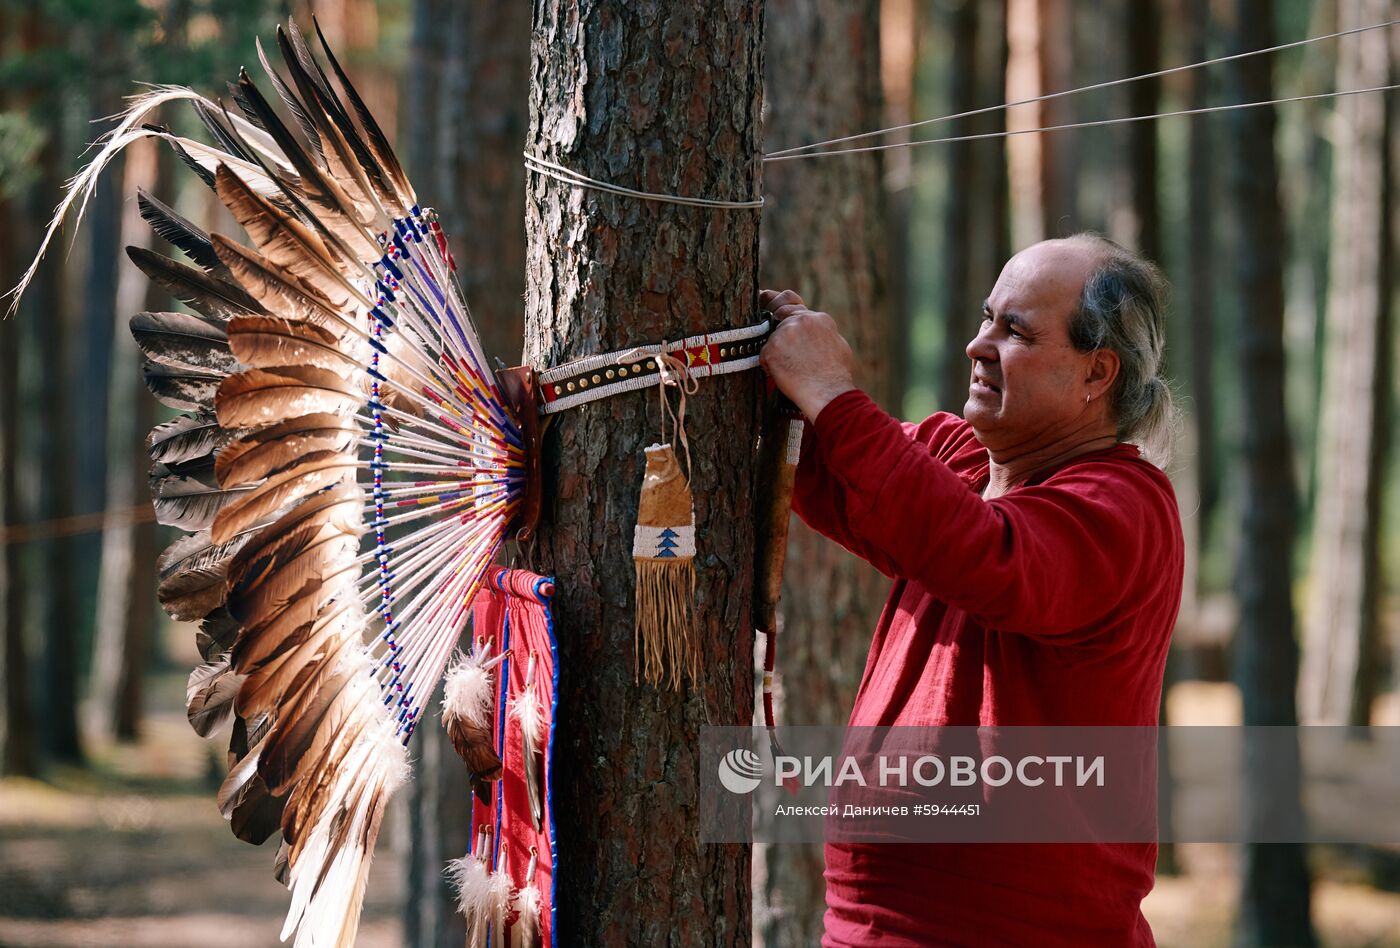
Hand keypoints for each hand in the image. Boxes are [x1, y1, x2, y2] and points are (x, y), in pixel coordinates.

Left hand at [758, 288, 857, 418]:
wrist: (827, 392)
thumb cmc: (836, 374)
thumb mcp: (839, 344)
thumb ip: (824, 333)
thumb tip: (818, 333)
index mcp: (819, 318)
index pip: (799, 315)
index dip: (795, 329)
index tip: (794, 338)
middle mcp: (801, 320)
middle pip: (784, 324)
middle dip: (786, 339)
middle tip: (793, 357)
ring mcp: (785, 333)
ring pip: (774, 339)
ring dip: (779, 353)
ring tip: (793, 369)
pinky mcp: (772, 348)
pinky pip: (765, 354)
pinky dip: (770, 366)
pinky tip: (784, 375)